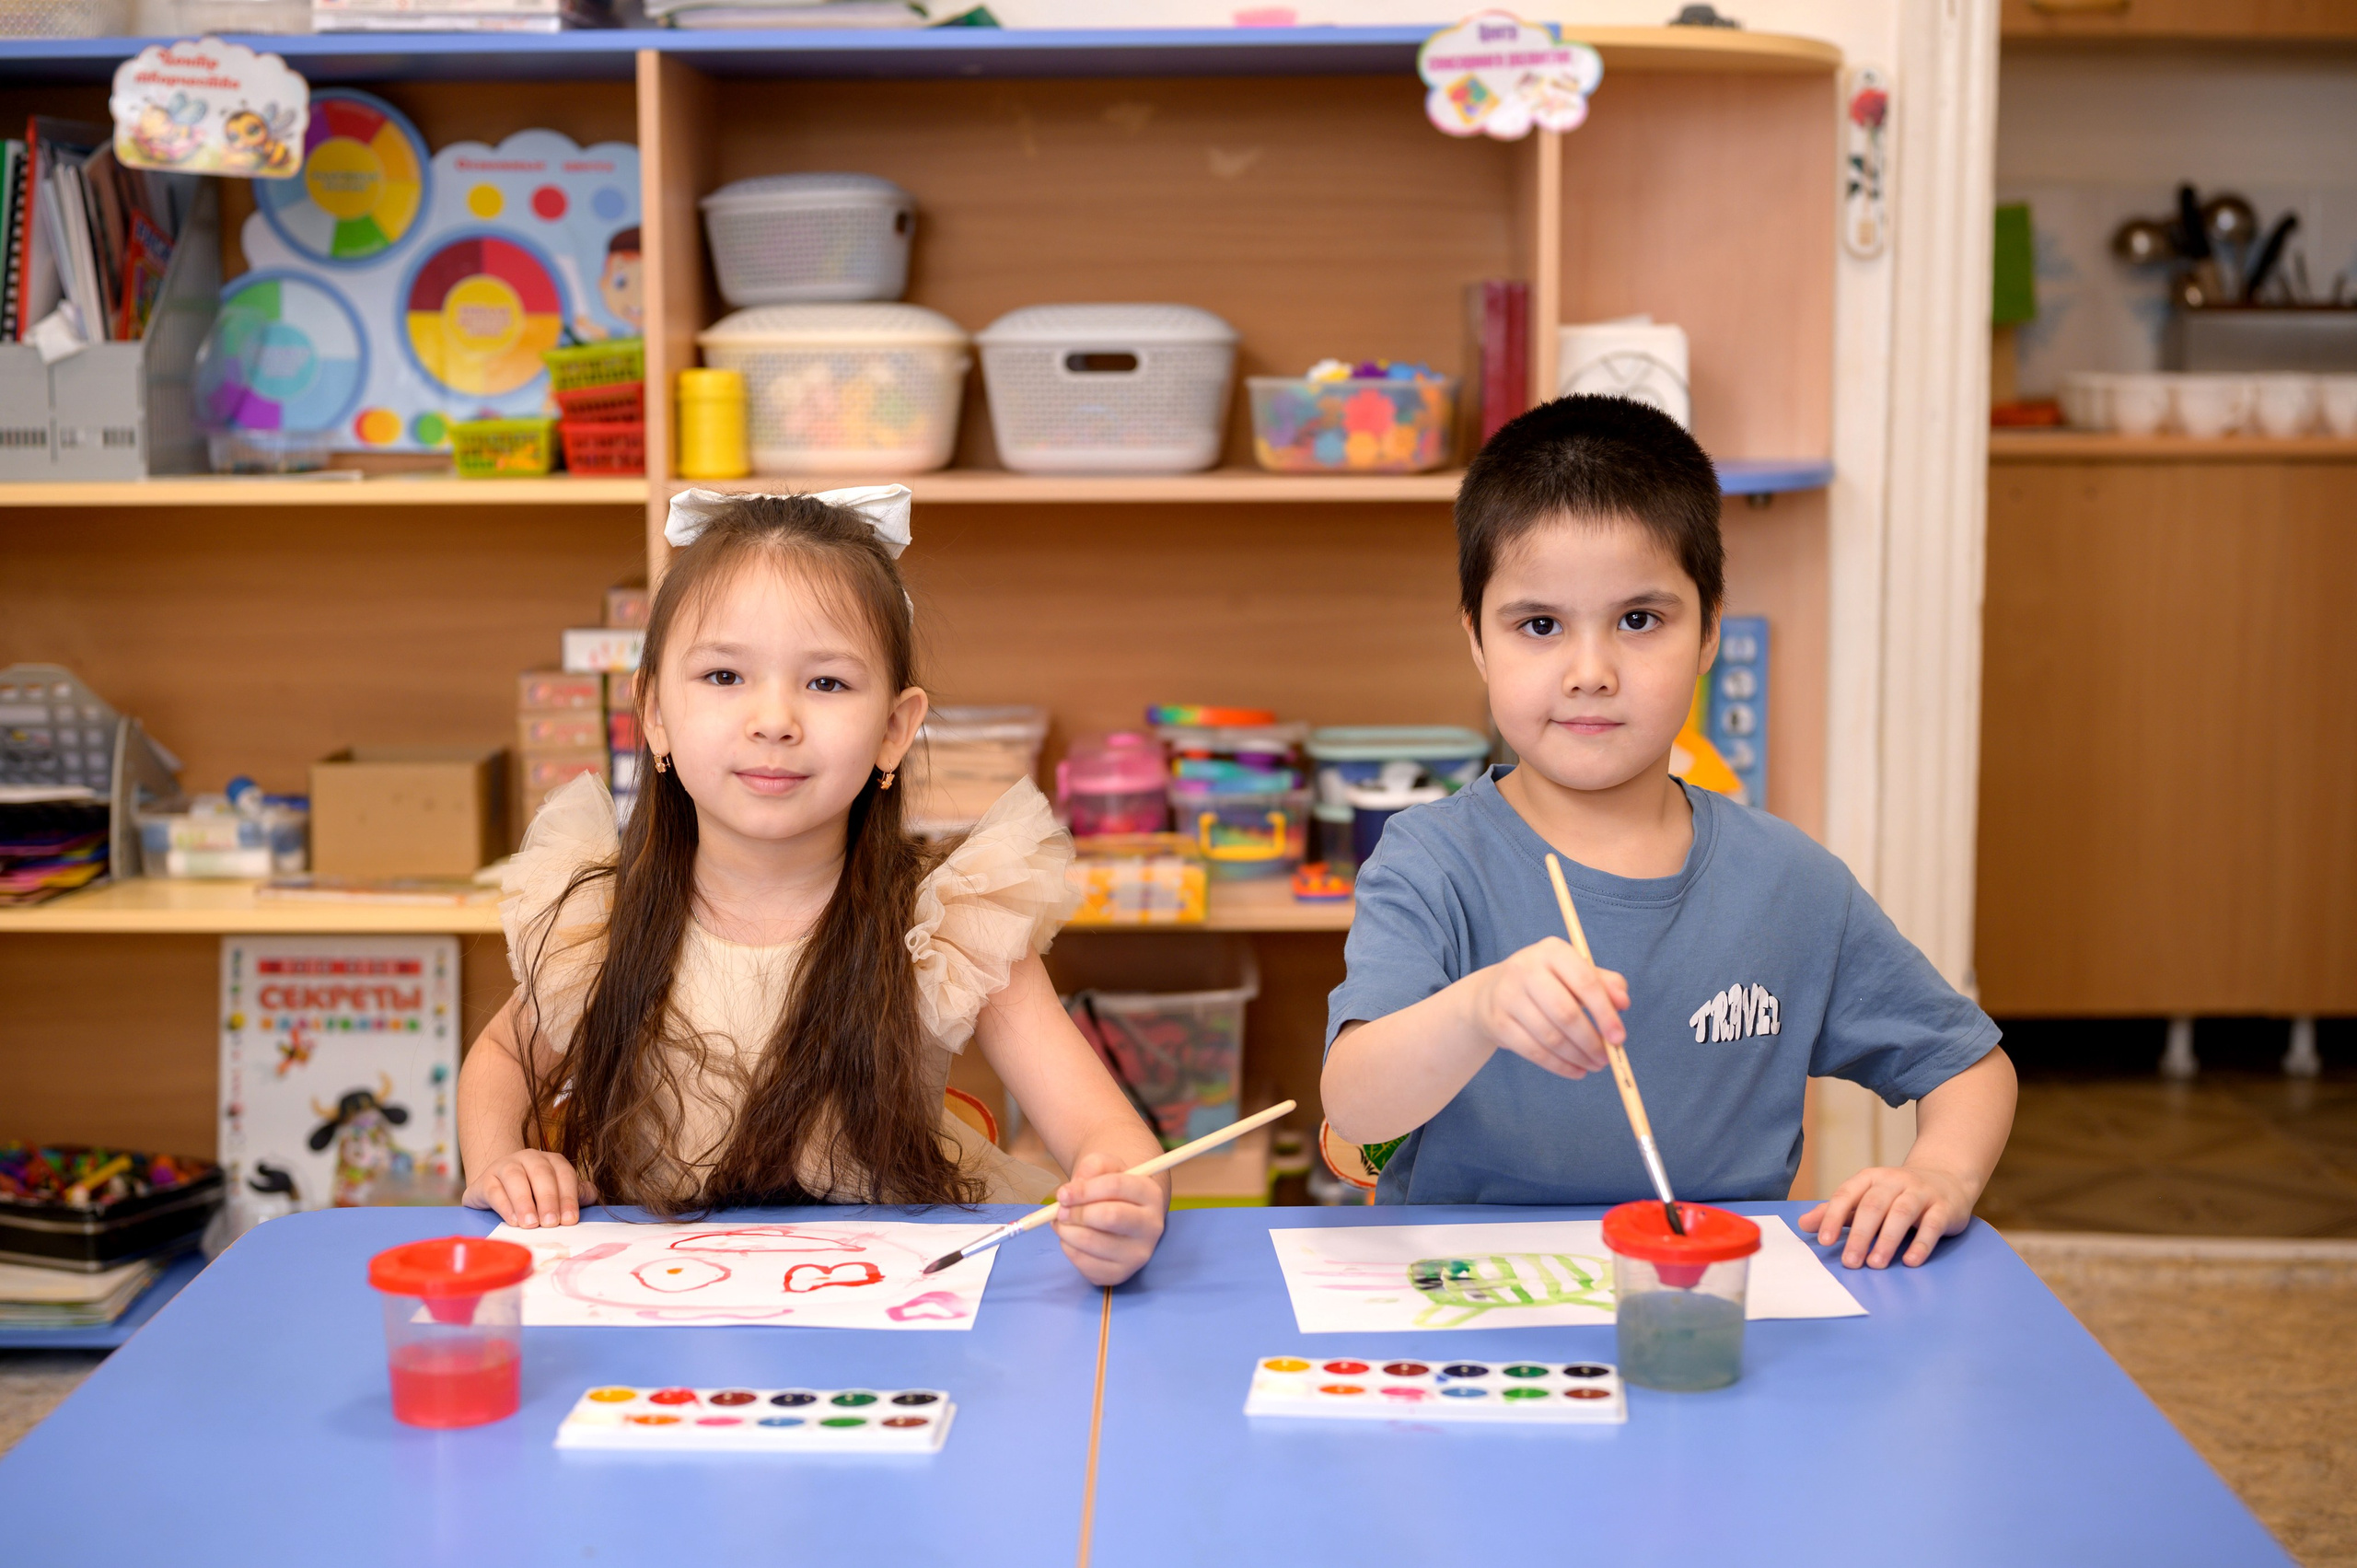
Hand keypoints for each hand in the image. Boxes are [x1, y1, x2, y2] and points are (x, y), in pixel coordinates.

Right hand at [462, 1149, 593, 1227]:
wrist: (497, 1190)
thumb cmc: (534, 1194)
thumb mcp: (556, 1193)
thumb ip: (576, 1194)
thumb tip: (589, 1195)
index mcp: (552, 1160)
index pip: (564, 1174)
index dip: (568, 1197)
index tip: (570, 1220)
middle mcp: (529, 1158)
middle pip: (541, 1174)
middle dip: (548, 1199)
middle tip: (551, 1223)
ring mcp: (505, 1166)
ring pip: (516, 1179)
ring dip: (524, 1202)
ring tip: (531, 1224)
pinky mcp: (485, 1180)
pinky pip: (494, 1190)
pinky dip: (504, 1206)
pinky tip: (513, 1221)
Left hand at [1049, 1152, 1165, 1286]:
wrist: (1120, 1215)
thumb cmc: (1110, 1188)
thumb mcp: (1105, 1167)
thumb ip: (1090, 1167)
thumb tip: (1070, 1192)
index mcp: (1151, 1194)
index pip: (1116, 1186)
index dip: (1083, 1190)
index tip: (1063, 1193)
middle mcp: (1152, 1227)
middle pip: (1109, 1216)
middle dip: (1077, 1212)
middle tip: (1060, 1210)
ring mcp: (1138, 1254)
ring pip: (1093, 1242)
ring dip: (1066, 1230)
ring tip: (1062, 1222)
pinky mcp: (1120, 1274)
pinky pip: (1085, 1263)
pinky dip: (1068, 1248)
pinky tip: (1071, 1238)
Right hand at [1464, 937, 1629, 1079]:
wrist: (1492, 992)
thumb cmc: (1547, 982)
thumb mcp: (1574, 973)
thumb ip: (1604, 983)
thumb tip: (1623, 1002)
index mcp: (1552, 951)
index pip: (1585, 982)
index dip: (1605, 1013)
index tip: (1619, 1038)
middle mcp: (1526, 968)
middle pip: (1565, 1013)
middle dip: (1591, 1041)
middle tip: (1607, 1058)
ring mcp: (1507, 996)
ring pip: (1550, 1036)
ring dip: (1578, 1056)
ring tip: (1594, 1065)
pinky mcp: (1497, 1022)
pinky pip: (1534, 1051)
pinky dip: (1559, 1066)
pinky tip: (1576, 1070)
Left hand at [1799, 1164, 1972, 1268]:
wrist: (1946, 1177)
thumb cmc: (1896, 1194)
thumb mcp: (1865, 1198)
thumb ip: (1837, 1212)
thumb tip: (1803, 1224)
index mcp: (1870, 1178)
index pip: (1847, 1195)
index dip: (1833, 1217)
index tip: (1824, 1241)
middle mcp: (1894, 1181)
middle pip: (1873, 1206)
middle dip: (1859, 1235)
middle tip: (1850, 1262)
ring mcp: (1921, 1192)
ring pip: (1901, 1213)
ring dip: (1887, 1239)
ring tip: (1875, 1263)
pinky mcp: (1944, 1207)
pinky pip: (1932, 1224)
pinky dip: (1921, 1243)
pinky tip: (1910, 1261)